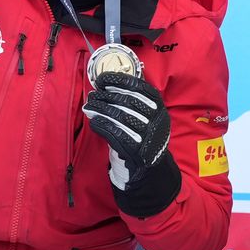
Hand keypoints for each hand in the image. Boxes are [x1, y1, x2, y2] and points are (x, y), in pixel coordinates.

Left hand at [84, 77, 172, 211]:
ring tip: (89, 106)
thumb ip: (132, 101)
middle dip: (106, 96)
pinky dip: (102, 126)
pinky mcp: (137, 152)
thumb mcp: (146, 117)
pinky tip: (93, 121)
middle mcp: (157, 122)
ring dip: (101, 109)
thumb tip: (105, 84)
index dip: (120, 81)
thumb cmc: (142, 137)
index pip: (141, 88)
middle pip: (128, 102)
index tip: (102, 79)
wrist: (151, 170)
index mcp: (160, 109)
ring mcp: (148, 137)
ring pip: (120, 117)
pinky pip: (115, 134)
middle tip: (92, 95)